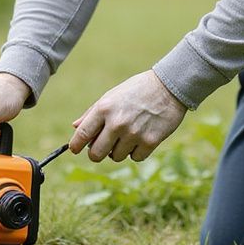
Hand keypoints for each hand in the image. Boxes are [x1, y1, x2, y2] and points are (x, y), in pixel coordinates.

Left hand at [70, 70, 186, 162]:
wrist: (169, 86)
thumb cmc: (137, 90)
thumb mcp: (112, 95)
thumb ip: (93, 113)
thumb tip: (75, 127)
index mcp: (104, 108)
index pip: (82, 134)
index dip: (75, 146)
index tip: (74, 149)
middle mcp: (117, 122)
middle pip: (96, 154)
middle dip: (96, 153)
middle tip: (102, 148)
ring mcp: (134, 134)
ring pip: (116, 157)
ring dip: (119, 150)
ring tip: (128, 135)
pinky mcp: (150, 142)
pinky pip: (135, 158)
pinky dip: (136, 151)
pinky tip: (141, 137)